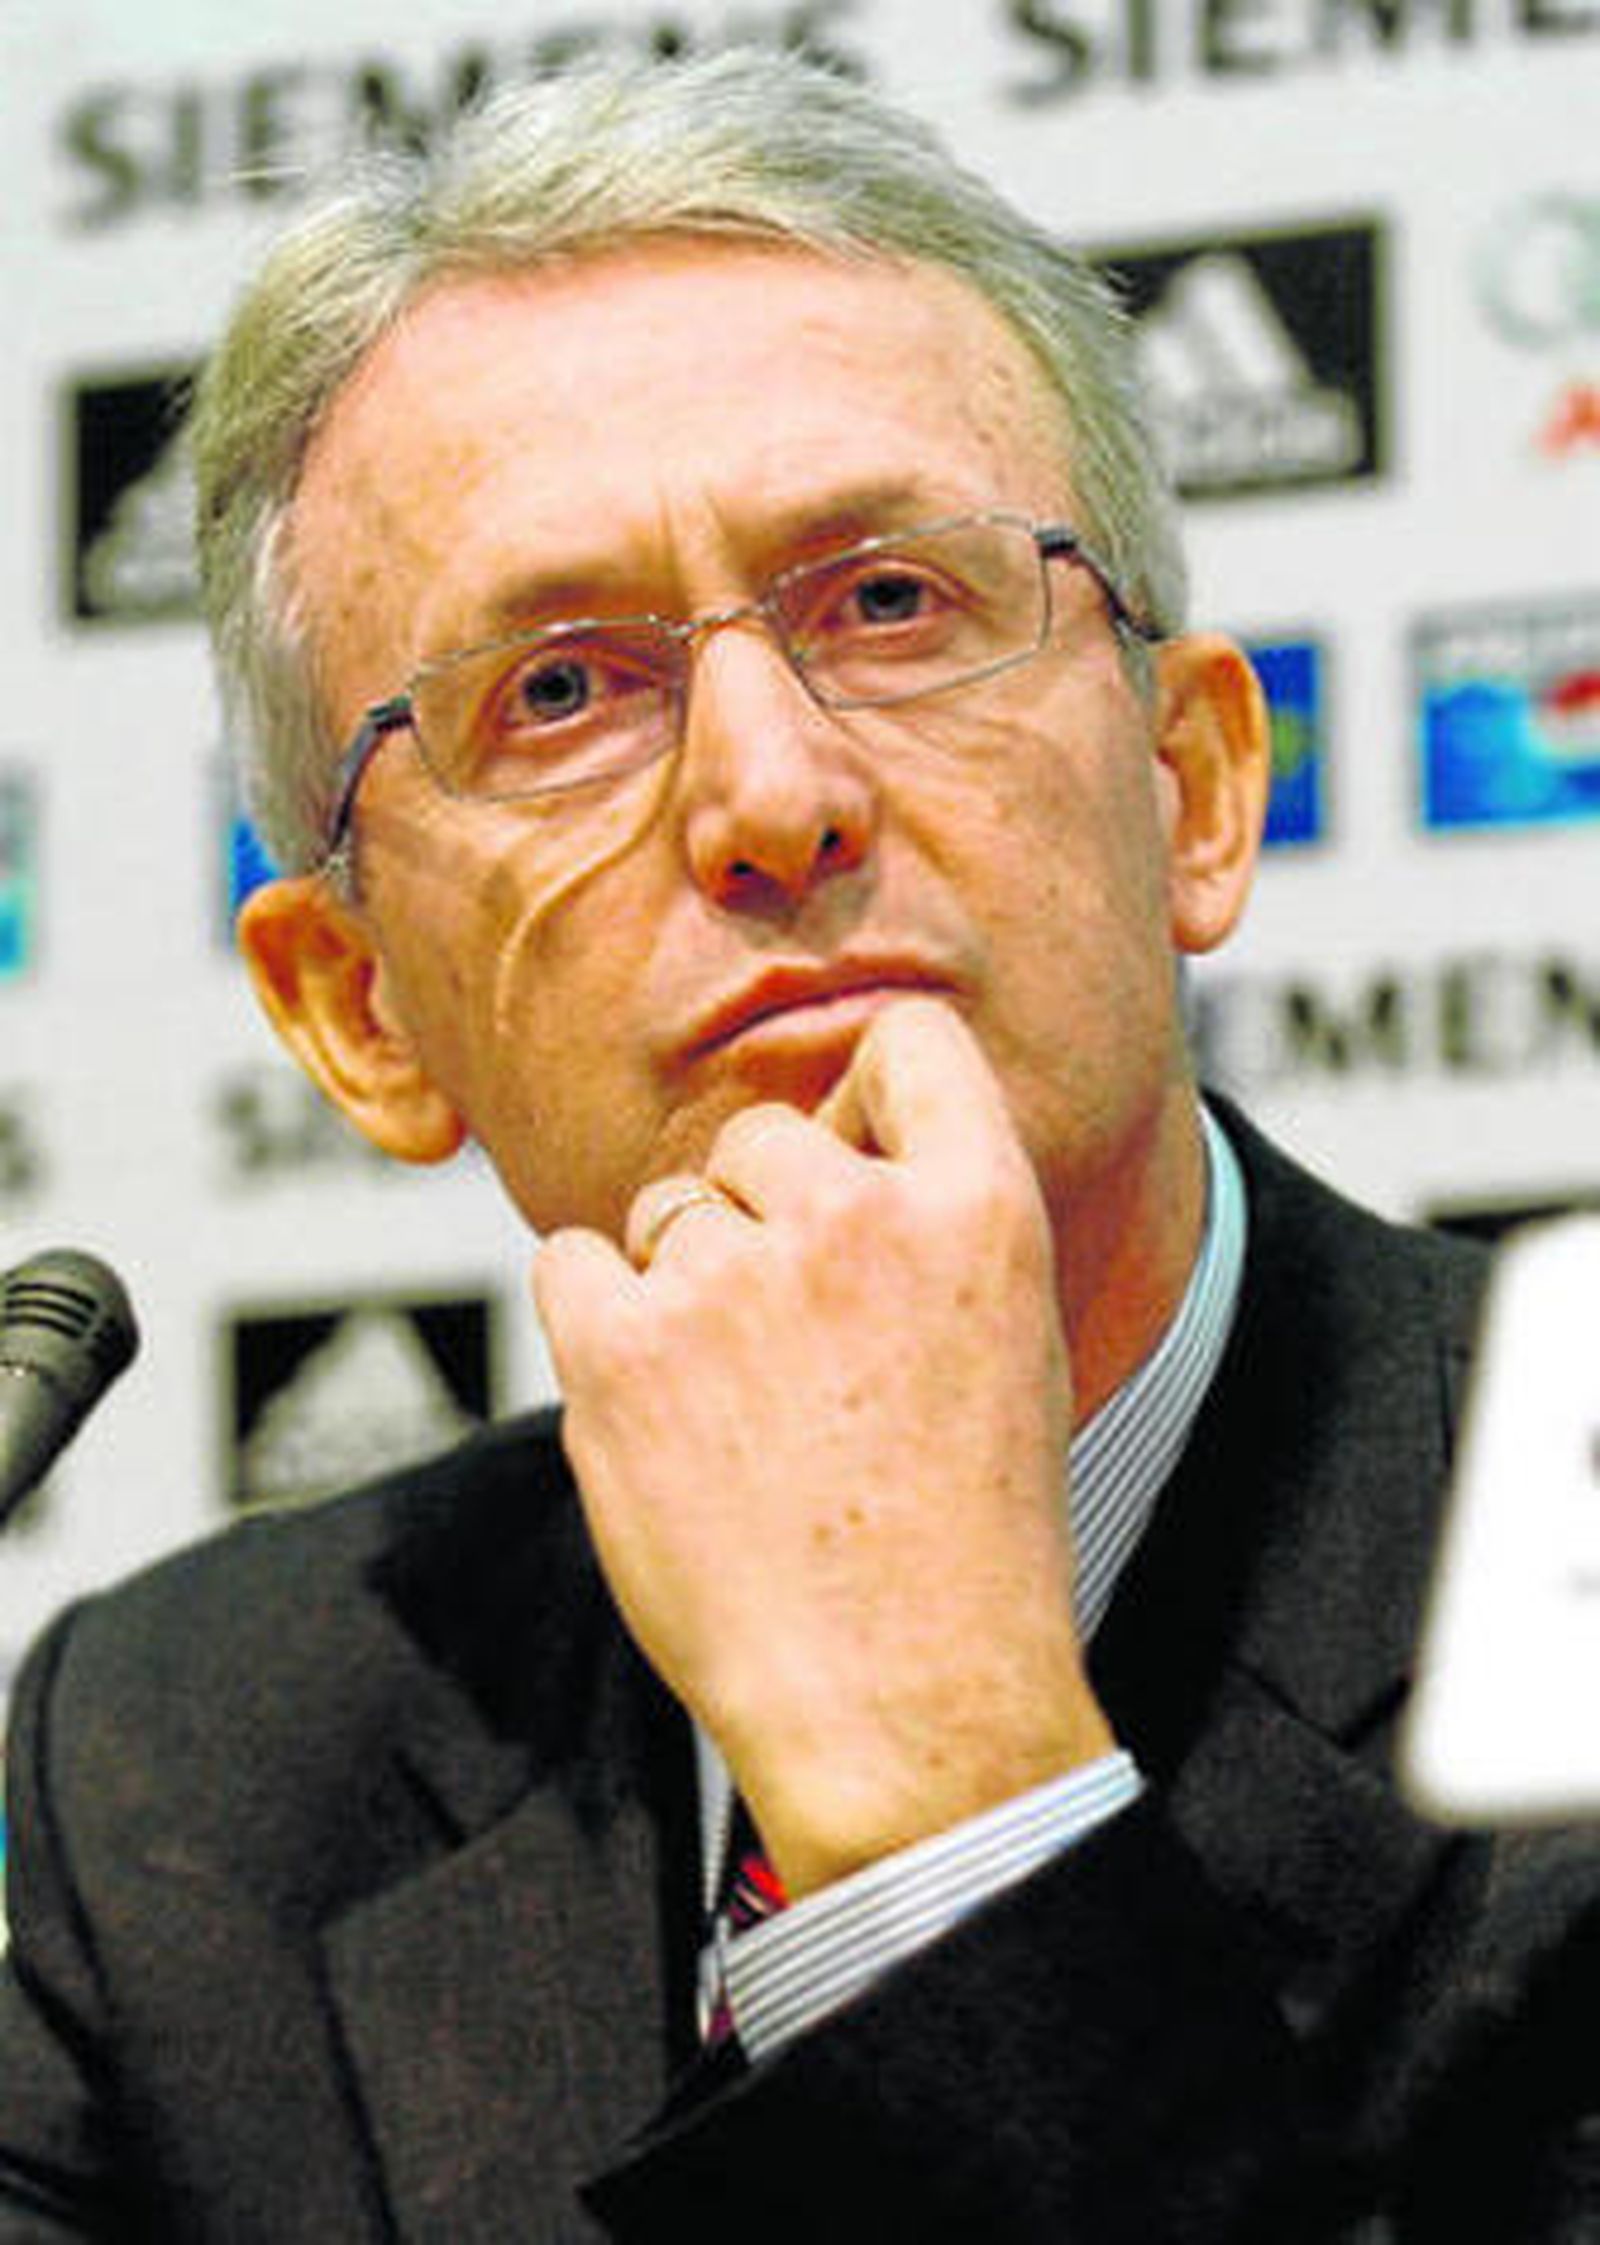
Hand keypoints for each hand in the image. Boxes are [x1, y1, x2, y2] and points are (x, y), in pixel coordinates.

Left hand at [533, 997, 1113, 1897]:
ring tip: (739, 1412)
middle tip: (786, 1343)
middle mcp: (853, 1216)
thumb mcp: (1014, 1349)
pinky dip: (596, 1319)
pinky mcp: (622, 1349)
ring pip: (669, 1212)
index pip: (908, 1042)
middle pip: (761, 1138)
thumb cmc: (968, 1545)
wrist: (905, 1701)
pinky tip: (654, 1404)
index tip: (849, 1148)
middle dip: (761, 1217)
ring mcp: (731, 1278)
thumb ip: (936, 1233)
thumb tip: (841, 1162)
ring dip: (685, 1284)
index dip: (869, 1091)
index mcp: (978, 1208)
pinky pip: (570, 1262)